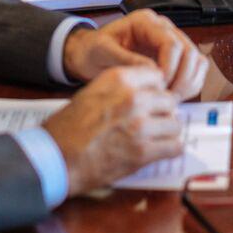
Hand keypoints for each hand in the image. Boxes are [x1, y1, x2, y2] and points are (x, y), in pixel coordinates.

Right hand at [42, 66, 182, 195]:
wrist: (57, 156)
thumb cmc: (68, 127)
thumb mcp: (92, 91)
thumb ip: (119, 88)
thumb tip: (143, 92)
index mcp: (119, 79)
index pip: (157, 76)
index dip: (155, 89)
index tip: (151, 99)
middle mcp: (133, 98)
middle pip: (169, 100)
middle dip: (163, 111)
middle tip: (154, 121)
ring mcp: (140, 125)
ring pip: (174, 124)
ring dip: (167, 131)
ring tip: (156, 137)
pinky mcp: (143, 152)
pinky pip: (174, 147)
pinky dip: (169, 150)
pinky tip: (160, 150)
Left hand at [61, 9, 208, 97]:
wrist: (87, 55)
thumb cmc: (92, 50)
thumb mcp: (102, 52)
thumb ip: (126, 60)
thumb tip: (153, 71)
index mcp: (145, 22)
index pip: (171, 42)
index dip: (170, 66)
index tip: (159, 85)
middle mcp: (162, 29)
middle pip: (189, 51)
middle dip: (182, 77)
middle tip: (168, 98)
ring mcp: (170, 43)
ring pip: (196, 60)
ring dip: (189, 83)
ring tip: (172, 100)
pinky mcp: (173, 58)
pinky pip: (193, 70)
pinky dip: (190, 86)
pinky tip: (175, 97)